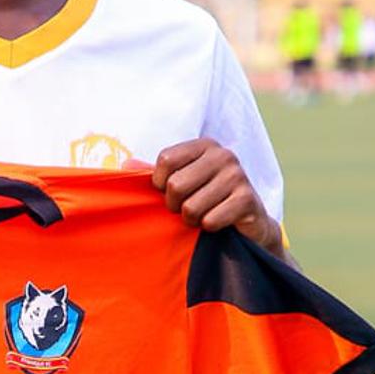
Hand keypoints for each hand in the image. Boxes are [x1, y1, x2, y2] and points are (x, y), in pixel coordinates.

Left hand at [151, 139, 281, 253]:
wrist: (249, 221)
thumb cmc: (208, 198)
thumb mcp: (182, 182)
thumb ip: (156, 174)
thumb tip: (125, 164)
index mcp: (204, 146)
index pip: (165, 160)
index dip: (160, 183)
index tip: (169, 192)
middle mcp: (223, 155)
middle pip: (175, 185)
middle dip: (175, 206)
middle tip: (187, 208)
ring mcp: (237, 176)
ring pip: (191, 207)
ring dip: (192, 219)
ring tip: (204, 215)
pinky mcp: (247, 199)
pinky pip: (210, 220)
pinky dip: (208, 227)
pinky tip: (218, 222)